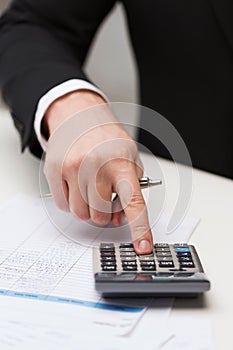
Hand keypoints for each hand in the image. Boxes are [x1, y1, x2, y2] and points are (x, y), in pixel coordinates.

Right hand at [43, 90, 152, 253]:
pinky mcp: (54, 170)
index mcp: (120, 163)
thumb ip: (131, 188)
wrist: (79, 115)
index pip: (134, 204)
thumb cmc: (107, 139)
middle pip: (100, 217)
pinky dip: (71, 201)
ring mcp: (72, 168)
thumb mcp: (130, 157)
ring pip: (80, 214)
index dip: (140, 229)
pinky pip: (63, 205)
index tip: (144, 247)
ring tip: (91, 188)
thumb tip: (121, 218)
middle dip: (105, 213)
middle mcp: (96, 166)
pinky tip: (76, 183)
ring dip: (87, 207)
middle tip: (106, 198)